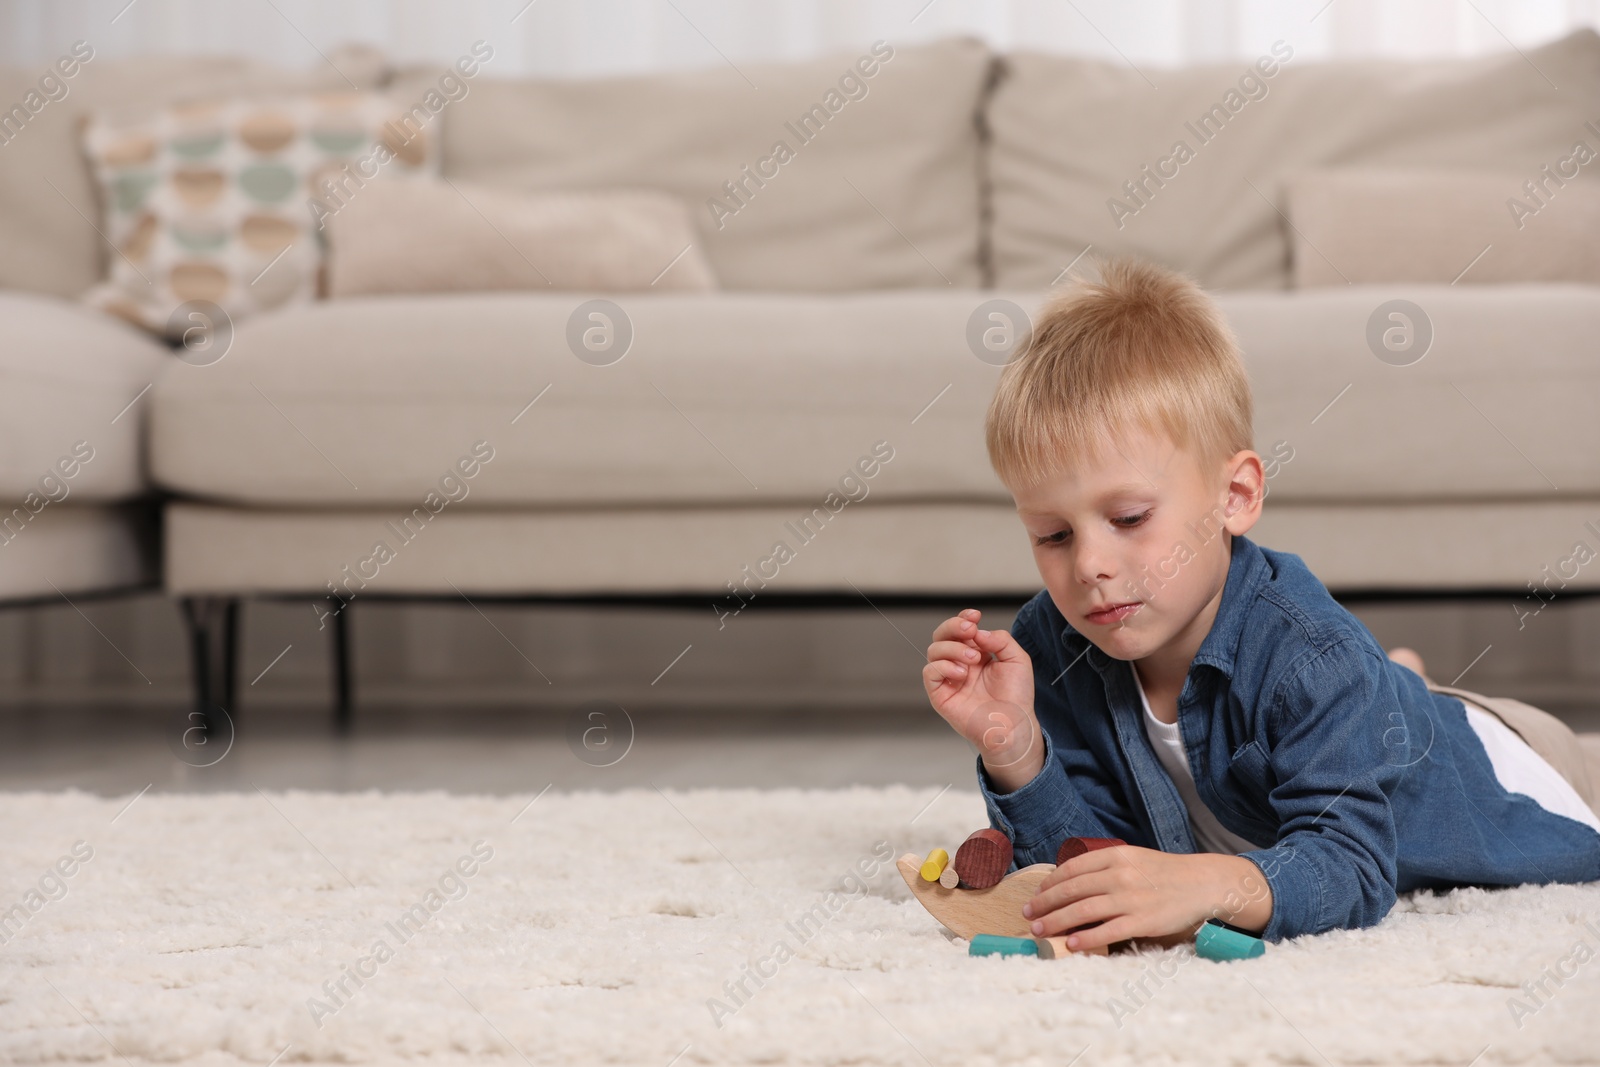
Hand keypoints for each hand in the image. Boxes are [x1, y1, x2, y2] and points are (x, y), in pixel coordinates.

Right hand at [923, 608, 1039, 781]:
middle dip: (953, 626)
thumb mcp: (1017, 659)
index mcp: (976, 654)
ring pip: (934, 650)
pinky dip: (943, 666)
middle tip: (969, 629)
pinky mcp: (940, 694)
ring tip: (973, 659)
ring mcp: (949, 679)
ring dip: (953, 648)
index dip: (963, 618)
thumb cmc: (1016, 696)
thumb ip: (1000, 639)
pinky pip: (930, 672)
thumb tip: (977, 632)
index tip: (975, 616)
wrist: (1013, 724)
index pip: (961, 630)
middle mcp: (959, 664)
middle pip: (942, 635)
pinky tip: (962, 673)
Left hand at [1021, 845, 1269, 952]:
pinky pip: (1107, 931)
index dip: (1050, 882)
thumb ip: (1105, 866)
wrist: (1202, 883)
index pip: (1073, 868)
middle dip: (1044, 903)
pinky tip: (1070, 944)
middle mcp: (1120, 875)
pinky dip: (1086, 938)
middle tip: (1027, 913)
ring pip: (1083, 910)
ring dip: (1055, 922)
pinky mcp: (1142, 921)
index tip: (1037, 893)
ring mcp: (1131, 898)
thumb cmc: (1164, 872)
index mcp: (1116, 855)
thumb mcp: (1133, 858)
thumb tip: (1071, 880)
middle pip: (1071, 890)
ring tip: (1038, 930)